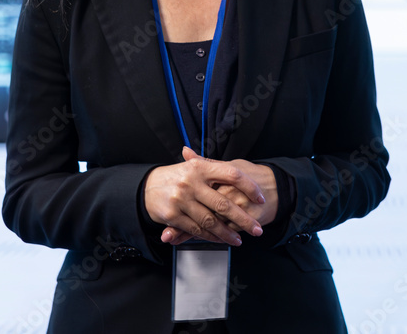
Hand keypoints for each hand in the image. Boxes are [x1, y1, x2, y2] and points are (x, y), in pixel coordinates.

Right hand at [144, 146, 264, 246]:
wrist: (146, 186)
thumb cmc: (175, 176)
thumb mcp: (193, 166)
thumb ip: (214, 167)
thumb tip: (242, 168)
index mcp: (200, 167)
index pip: (232, 174)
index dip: (249, 187)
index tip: (260, 198)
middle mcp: (191, 182)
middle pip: (224, 204)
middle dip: (243, 219)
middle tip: (257, 229)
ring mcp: (181, 199)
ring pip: (211, 221)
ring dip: (227, 233)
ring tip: (239, 239)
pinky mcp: (173, 215)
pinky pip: (196, 229)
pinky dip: (210, 236)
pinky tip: (220, 239)